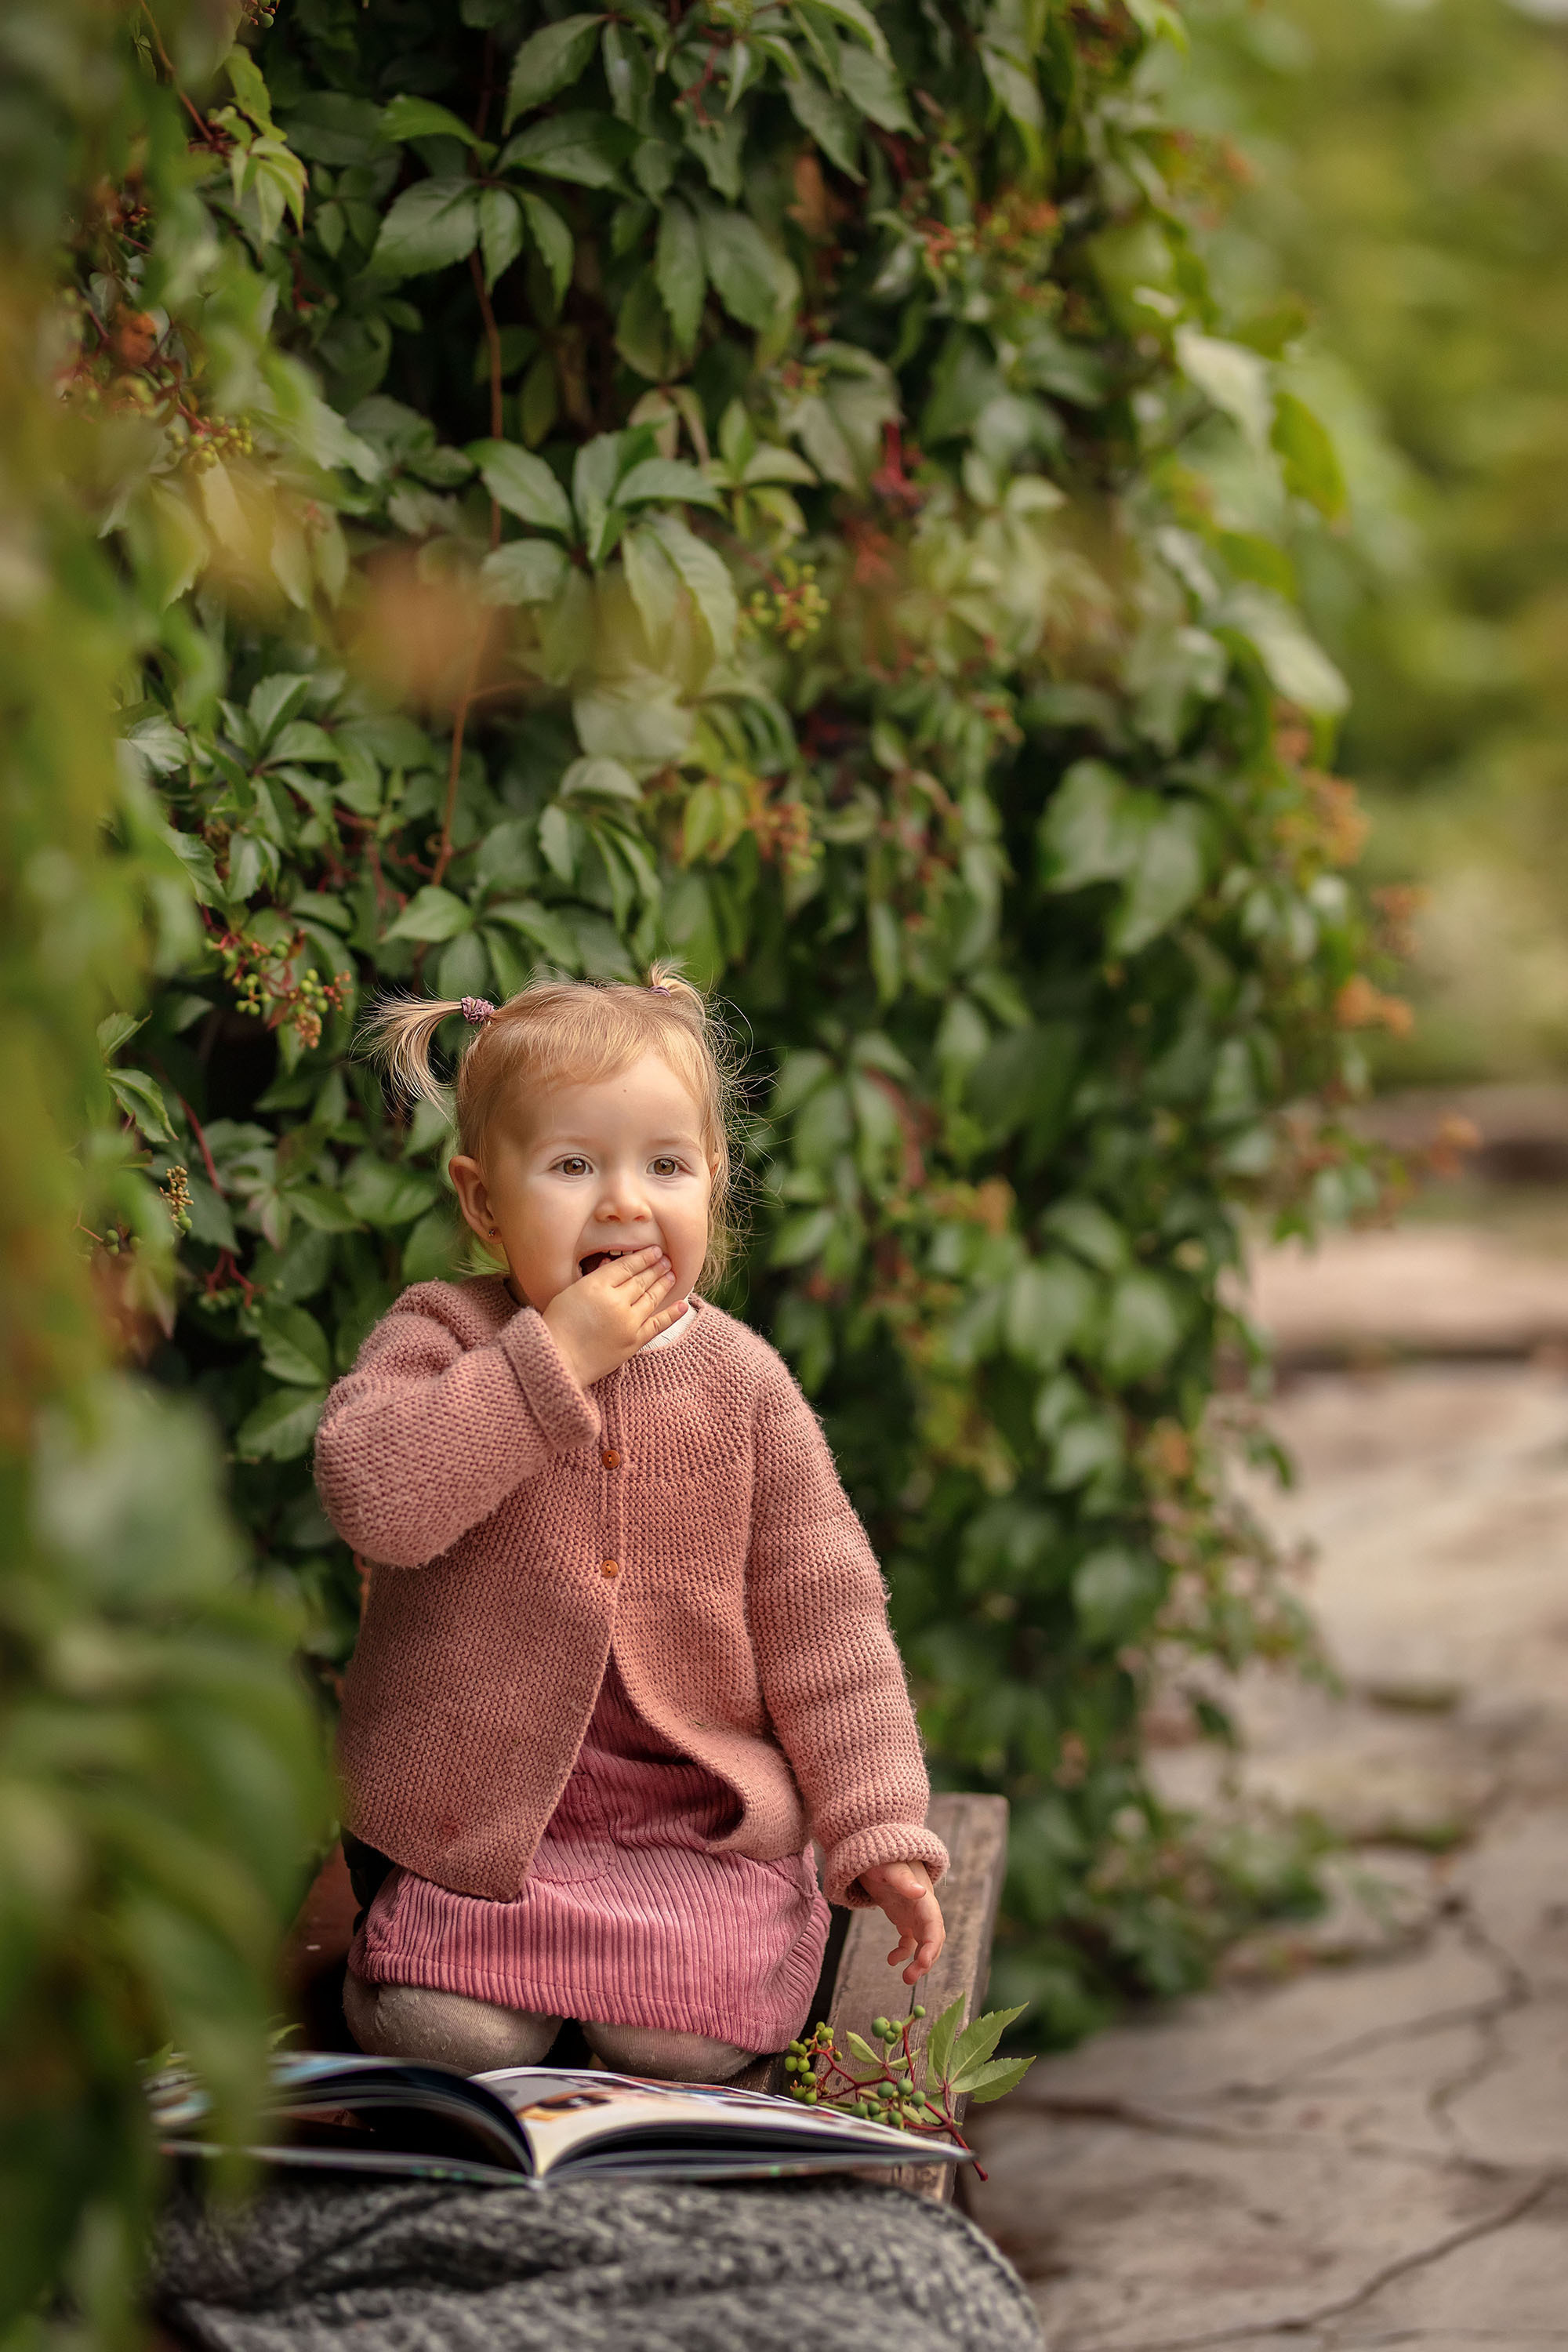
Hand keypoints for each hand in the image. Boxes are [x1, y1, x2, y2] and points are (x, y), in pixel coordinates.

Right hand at [542, 1244, 680, 1388]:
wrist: (559, 1360)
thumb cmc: (558, 1325)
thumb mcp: (570, 1293)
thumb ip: (592, 1278)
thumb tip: (608, 1264)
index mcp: (596, 1286)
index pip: (627, 1266)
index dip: (643, 1257)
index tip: (654, 1250)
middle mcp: (616, 1302)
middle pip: (641, 1280)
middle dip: (656, 1267)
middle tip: (666, 1259)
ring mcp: (628, 1323)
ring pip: (651, 1298)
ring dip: (664, 1284)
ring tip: (672, 1274)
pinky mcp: (634, 1342)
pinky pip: (658, 1324)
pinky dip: (671, 1314)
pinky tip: (682, 1304)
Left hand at [858, 1859, 944, 1985]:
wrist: (877, 1850)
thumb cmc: (883, 1856)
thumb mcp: (889, 1866)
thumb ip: (903, 1879)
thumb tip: (921, 1892)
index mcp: (924, 1897)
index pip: (934, 1925)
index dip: (932, 1946)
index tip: (923, 1963)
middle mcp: (923, 1908)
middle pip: (933, 1939)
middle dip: (926, 1960)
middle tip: (909, 1978)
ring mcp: (914, 1914)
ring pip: (923, 1943)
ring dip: (918, 1962)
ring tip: (905, 1978)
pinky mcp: (904, 1917)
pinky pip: (909, 1941)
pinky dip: (903, 1953)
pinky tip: (891, 1960)